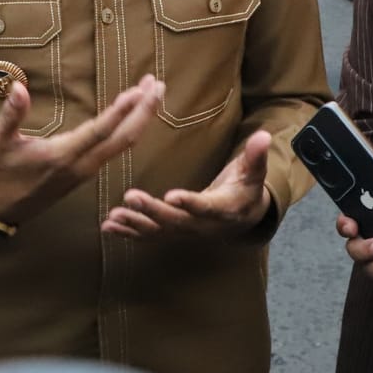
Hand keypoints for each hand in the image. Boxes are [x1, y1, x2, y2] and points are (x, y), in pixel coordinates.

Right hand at [0, 77, 161, 223]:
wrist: (6, 206)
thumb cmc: (3, 169)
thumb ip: (10, 114)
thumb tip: (18, 87)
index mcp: (62, 156)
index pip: (99, 132)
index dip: (121, 112)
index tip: (138, 91)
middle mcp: (82, 165)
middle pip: (123, 139)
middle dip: (144, 111)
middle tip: (157, 83)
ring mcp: (89, 170)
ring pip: (124, 144)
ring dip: (142, 117)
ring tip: (153, 90)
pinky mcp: (89, 170)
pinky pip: (118, 148)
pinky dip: (132, 127)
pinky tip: (138, 111)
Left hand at [102, 129, 274, 240]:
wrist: (244, 218)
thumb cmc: (247, 189)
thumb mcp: (254, 172)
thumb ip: (255, 156)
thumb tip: (264, 136)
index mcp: (223, 210)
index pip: (205, 208)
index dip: (190, 203)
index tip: (171, 196)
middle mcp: (203, 226)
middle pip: (176, 221)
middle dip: (152, 211)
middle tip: (130, 198)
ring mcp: (187, 232)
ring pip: (159, 231)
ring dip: (135, 224)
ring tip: (113, 217)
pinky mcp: (174, 233)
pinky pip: (150, 235)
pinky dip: (129, 232)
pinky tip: (108, 226)